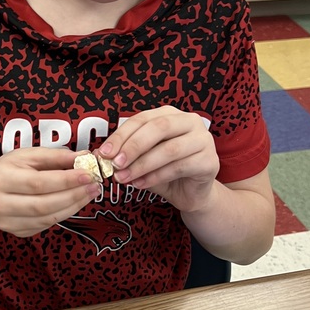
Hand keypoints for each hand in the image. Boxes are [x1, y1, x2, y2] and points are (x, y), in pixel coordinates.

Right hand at [0, 148, 99, 237]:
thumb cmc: (13, 168)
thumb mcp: (30, 155)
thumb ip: (56, 156)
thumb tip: (85, 156)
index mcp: (1, 178)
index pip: (38, 182)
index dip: (66, 180)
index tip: (88, 174)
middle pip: (43, 204)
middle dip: (73, 195)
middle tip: (94, 186)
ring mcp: (6, 221)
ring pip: (47, 218)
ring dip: (73, 206)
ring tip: (89, 194)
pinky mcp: (15, 231)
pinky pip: (45, 225)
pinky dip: (64, 214)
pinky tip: (74, 203)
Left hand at [98, 106, 219, 212]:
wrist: (190, 194)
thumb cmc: (165, 172)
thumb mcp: (142, 159)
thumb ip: (126, 154)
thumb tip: (99, 153)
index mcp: (171, 114)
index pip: (142, 119)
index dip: (121, 135)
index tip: (104, 152)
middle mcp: (190, 122)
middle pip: (158, 128)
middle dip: (133, 146)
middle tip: (116, 164)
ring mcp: (203, 140)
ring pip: (169, 149)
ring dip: (142, 165)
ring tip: (124, 178)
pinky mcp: (209, 161)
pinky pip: (178, 167)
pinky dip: (155, 177)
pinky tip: (140, 184)